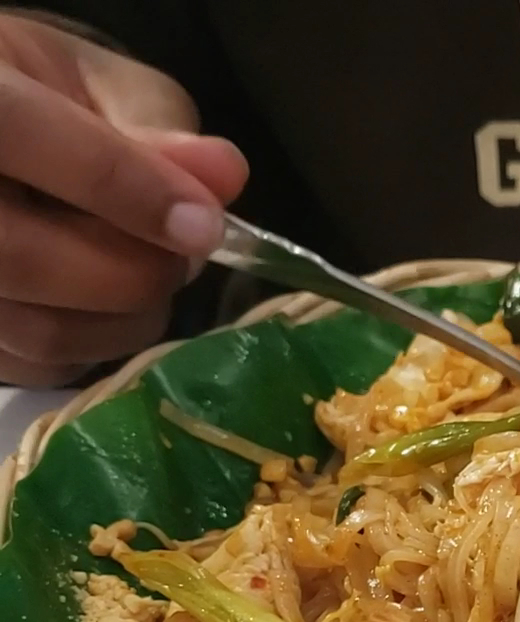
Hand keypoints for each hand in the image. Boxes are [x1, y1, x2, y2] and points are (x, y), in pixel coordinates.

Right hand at [0, 13, 247, 384]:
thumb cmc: (38, 96)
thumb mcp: (90, 80)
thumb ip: (153, 122)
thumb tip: (224, 174)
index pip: (20, 133)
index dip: (120, 185)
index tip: (202, 224)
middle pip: (27, 259)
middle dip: (136, 271)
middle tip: (183, 253)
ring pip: (42, 330)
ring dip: (128, 317)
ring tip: (150, 273)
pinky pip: (46, 366)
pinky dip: (101, 344)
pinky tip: (108, 303)